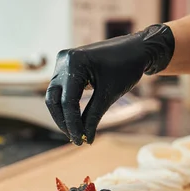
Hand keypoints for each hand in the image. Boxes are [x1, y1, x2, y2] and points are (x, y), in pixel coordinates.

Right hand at [45, 24, 174, 144]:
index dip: (72, 123)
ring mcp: (62, 63)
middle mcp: (64, 60)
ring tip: (76, 131)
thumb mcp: (109, 94)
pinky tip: (75, 119)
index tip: (79, 141)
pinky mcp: (65, 67)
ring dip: (63, 115)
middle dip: (63, 121)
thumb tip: (85, 139)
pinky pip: (61, 91)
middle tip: (75, 138)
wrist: (136, 49)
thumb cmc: (126, 68)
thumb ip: (93, 116)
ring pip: (55, 96)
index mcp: (74, 63)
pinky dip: (67, 105)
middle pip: (54, 99)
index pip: (67, 101)